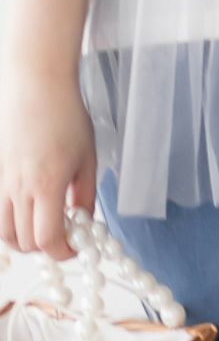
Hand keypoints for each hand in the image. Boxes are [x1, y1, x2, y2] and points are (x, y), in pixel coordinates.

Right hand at [0, 65, 96, 259]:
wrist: (37, 88)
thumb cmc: (66, 118)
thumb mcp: (87, 158)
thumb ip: (85, 195)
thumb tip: (82, 221)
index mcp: (47, 185)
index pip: (47, 240)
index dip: (62, 252)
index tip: (75, 247)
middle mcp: (19, 189)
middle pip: (25, 241)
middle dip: (47, 246)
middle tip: (64, 234)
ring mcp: (2, 182)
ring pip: (5, 233)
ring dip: (24, 239)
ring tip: (45, 224)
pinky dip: (10, 223)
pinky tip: (28, 210)